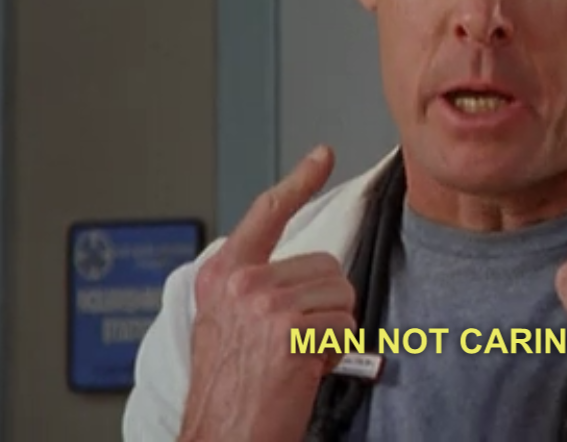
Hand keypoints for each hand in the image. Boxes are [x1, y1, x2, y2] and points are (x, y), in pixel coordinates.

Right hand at [179, 145, 355, 441]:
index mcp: (223, 276)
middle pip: (325, 266)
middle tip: (293, 344)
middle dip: (323, 306)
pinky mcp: (290, 329)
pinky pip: (344, 327)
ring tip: (295, 359)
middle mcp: (241, 283)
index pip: (266, 213)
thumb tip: (309, 275)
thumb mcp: (230, 326)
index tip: (321, 155)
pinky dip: (334, 353)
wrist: (222, 439)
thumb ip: (259, 290)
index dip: (298, 181)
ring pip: (340, 296)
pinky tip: (302, 372)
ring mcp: (265, 303)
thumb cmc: (231, 392)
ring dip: (330, 330)